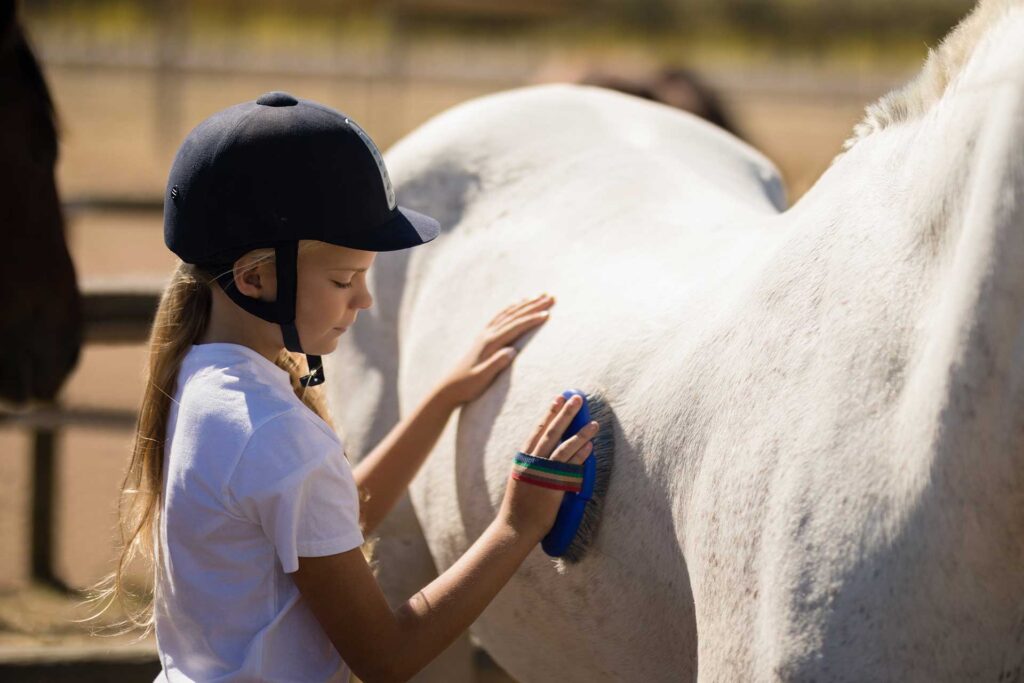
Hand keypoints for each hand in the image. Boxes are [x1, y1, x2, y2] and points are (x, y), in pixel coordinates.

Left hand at [437, 294, 553, 407]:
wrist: (449, 387)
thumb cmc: (467, 386)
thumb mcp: (482, 378)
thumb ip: (496, 364)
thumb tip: (512, 352)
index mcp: (490, 343)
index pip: (515, 327)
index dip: (531, 320)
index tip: (547, 314)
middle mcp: (487, 335)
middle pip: (514, 316)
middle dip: (533, 305)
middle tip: (551, 297)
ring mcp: (485, 334)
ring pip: (508, 313)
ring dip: (525, 304)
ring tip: (540, 296)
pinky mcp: (483, 337)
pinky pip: (500, 317)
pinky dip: (511, 308)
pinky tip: (518, 304)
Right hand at [498, 393, 599, 540]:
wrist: (514, 528)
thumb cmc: (519, 507)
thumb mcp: (521, 479)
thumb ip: (532, 465)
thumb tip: (547, 454)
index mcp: (523, 459)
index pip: (537, 430)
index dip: (549, 413)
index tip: (558, 398)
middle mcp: (531, 462)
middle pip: (550, 432)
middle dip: (564, 414)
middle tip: (576, 398)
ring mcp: (542, 474)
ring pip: (563, 448)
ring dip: (580, 433)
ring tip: (594, 423)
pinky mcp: (552, 486)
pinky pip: (569, 467)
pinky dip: (580, 455)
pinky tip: (590, 445)